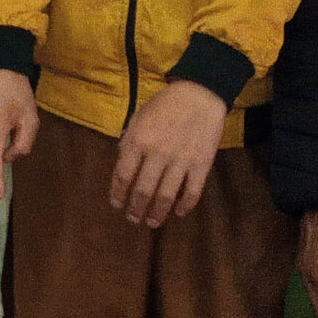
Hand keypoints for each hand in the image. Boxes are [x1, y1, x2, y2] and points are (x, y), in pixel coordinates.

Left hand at [110, 80, 228, 227]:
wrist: (199, 95)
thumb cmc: (164, 105)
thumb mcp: (138, 118)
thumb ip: (128, 142)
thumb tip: (122, 168)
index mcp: (138, 140)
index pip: (123, 175)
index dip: (118, 193)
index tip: (116, 204)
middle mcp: (157, 153)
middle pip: (142, 190)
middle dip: (135, 208)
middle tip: (133, 219)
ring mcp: (181, 160)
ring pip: (166, 196)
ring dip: (157, 213)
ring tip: (151, 222)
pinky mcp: (202, 164)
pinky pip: (192, 192)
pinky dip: (185, 206)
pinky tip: (178, 213)